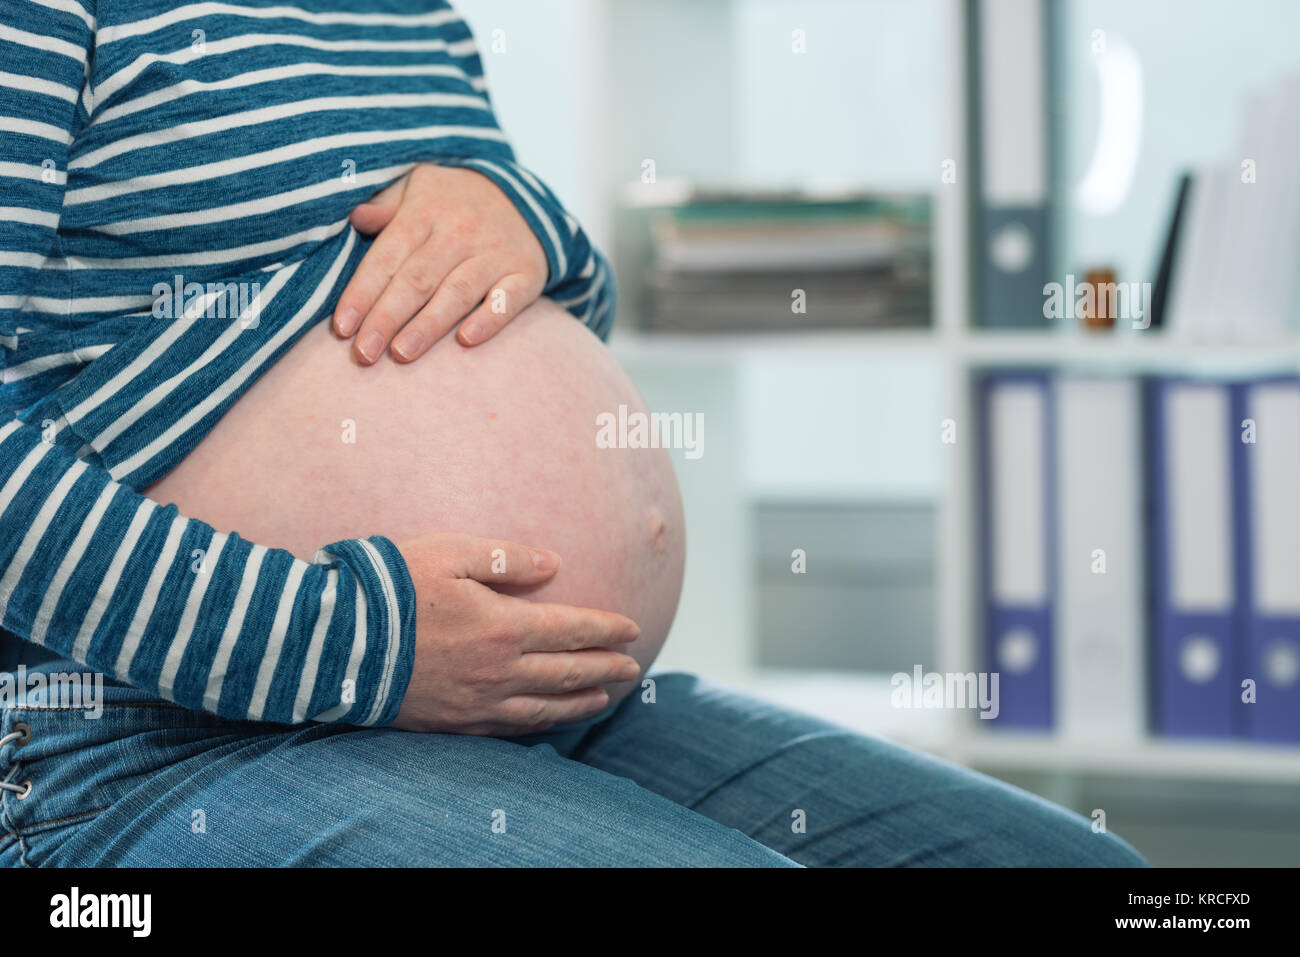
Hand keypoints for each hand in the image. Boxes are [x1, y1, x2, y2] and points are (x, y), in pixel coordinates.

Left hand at [334, 164, 547, 363]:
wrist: (525, 200)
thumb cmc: (455, 202)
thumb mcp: (418, 187)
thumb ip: (385, 204)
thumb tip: (356, 217)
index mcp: (426, 211)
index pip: (388, 256)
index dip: (363, 292)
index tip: (342, 328)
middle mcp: (460, 232)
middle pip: (418, 279)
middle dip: (387, 318)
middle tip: (364, 353)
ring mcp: (495, 254)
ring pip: (457, 292)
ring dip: (428, 325)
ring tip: (402, 354)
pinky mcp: (525, 274)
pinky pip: (507, 300)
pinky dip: (489, 320)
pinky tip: (466, 340)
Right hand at [391, 533, 640, 735]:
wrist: (336, 642)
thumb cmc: (391, 588)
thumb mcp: (451, 553)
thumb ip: (507, 558)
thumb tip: (555, 563)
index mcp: (504, 626)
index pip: (572, 629)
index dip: (606, 630)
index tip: (633, 629)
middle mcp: (499, 671)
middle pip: (568, 672)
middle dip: (606, 668)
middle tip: (633, 667)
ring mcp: (476, 703)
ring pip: (543, 708)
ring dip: (580, 703)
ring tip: (604, 698)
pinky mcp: (452, 723)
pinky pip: (508, 730)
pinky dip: (538, 726)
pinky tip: (547, 721)